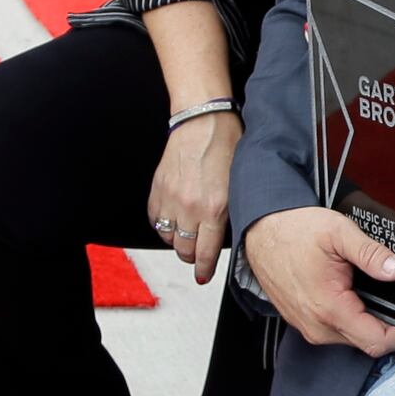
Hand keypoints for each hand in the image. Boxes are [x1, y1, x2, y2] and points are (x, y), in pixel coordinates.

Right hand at [147, 110, 235, 283]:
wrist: (203, 120)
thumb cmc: (227, 146)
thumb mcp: (240, 184)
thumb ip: (231, 212)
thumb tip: (226, 235)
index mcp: (215, 208)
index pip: (205, 253)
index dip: (203, 270)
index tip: (203, 275)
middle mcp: (190, 207)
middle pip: (184, 250)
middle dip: (191, 256)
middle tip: (197, 253)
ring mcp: (170, 198)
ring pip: (167, 238)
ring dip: (176, 240)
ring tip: (186, 233)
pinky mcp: (157, 188)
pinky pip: (154, 219)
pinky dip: (162, 223)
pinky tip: (172, 218)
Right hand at [241, 207, 394, 354]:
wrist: (261, 230)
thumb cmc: (295, 230)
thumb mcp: (339, 232)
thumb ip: (371, 253)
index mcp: (330, 309)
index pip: (377, 342)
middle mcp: (317, 327)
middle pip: (367, 343)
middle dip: (389, 326)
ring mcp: (308, 327)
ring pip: (352, 338)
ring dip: (368, 322)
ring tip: (375, 293)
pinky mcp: (303, 322)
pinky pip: (335, 331)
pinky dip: (350, 319)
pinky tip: (353, 296)